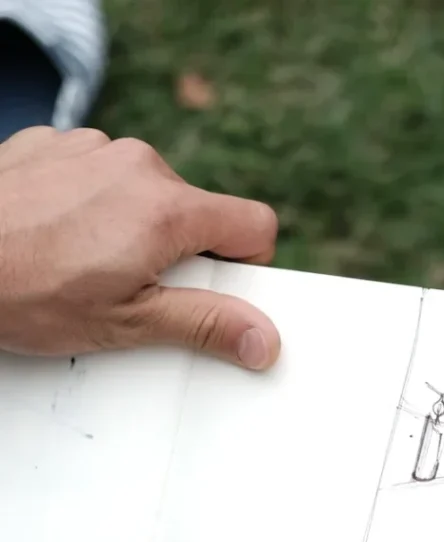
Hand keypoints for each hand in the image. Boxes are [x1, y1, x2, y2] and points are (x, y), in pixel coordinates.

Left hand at [0, 127, 279, 368]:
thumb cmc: (23, 292)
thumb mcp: (128, 324)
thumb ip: (207, 325)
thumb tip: (264, 340)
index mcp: (167, 209)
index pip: (255, 224)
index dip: (246, 262)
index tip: (215, 285)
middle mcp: (137, 165)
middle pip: (197, 210)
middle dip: (179, 250)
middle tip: (133, 285)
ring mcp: (93, 148)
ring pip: (149, 192)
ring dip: (135, 225)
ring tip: (88, 260)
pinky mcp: (56, 143)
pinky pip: (103, 174)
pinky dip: (94, 203)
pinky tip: (61, 233)